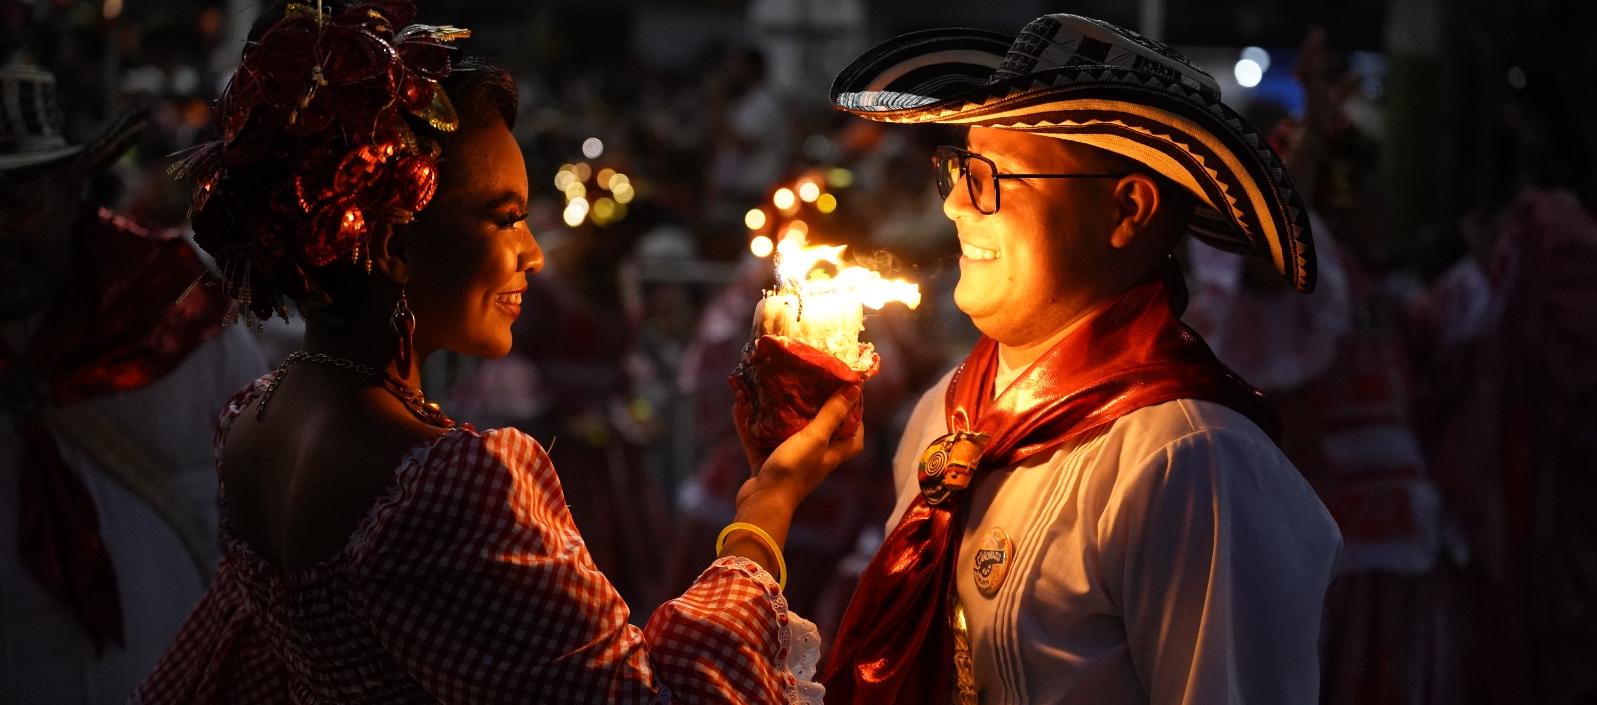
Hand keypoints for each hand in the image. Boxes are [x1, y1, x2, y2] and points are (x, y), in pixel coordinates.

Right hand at [733, 384, 864, 511]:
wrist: (761, 503)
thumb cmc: (793, 471)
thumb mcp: (815, 438)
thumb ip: (832, 414)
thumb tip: (854, 389)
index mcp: (831, 454)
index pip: (853, 437)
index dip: (856, 418)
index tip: (849, 396)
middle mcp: (813, 458)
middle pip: (820, 431)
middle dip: (815, 409)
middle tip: (807, 385)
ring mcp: (789, 461)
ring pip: (785, 433)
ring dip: (779, 415)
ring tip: (774, 391)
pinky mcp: (766, 464)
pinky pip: (758, 439)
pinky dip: (750, 425)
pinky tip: (740, 406)